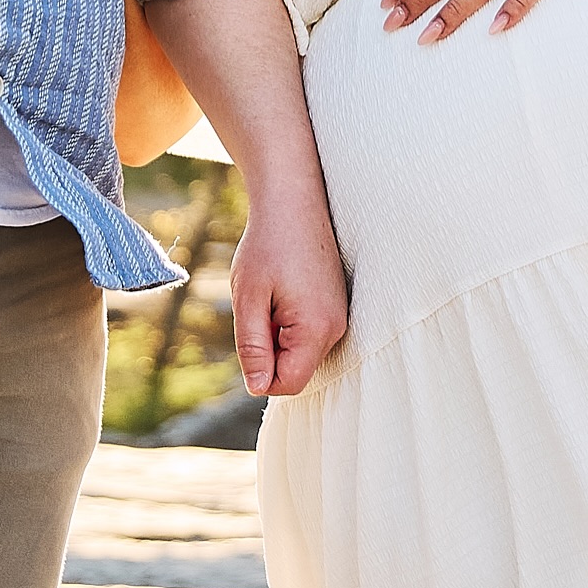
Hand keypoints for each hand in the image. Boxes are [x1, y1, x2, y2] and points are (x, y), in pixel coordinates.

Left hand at [230, 184, 347, 397]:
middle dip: (268, 349)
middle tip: (259, 306)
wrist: (292, 200)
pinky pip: (307, 332)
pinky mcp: (334, 304)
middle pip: (295, 368)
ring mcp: (339, 314)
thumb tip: (258, 387)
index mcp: (317, 329)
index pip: (289, 383)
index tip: (250, 332)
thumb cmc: (267, 245)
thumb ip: (253, 347)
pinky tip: (282, 288)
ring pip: (299, 350)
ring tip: (271, 294)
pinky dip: (287, 320)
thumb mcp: (248, 297)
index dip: (260, 371)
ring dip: (276, 333)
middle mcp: (337, 326)